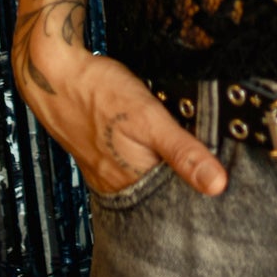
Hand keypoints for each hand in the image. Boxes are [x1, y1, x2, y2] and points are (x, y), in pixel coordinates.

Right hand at [12, 33, 227, 199]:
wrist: (52, 71)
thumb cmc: (99, 91)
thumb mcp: (150, 117)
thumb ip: (182, 151)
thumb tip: (217, 185)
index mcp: (132, 182)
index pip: (176, 204)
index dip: (200, 192)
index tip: (224, 186)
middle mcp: (116, 185)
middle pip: (159, 195)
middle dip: (183, 184)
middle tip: (207, 166)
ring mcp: (103, 172)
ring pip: (143, 181)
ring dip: (164, 171)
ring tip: (186, 157)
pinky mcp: (97, 157)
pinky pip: (128, 169)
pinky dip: (144, 161)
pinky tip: (152, 147)